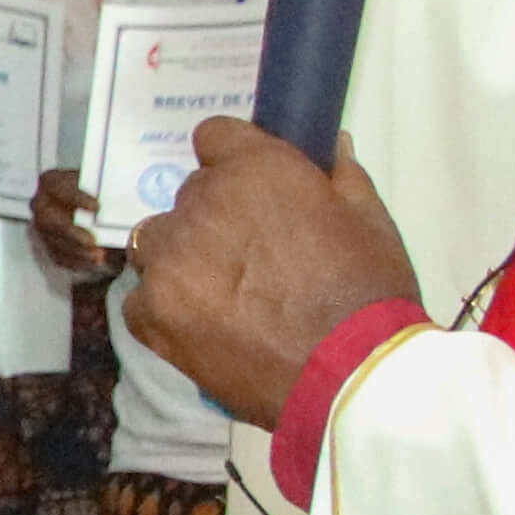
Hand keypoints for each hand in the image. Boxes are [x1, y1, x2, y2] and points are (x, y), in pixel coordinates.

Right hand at [31, 169, 107, 279]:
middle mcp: (41, 203)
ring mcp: (41, 225)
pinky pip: (57, 256)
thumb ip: (109, 191)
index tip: (97, 207)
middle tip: (92, 241)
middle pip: (48, 218)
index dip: (75, 197)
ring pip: (53, 240)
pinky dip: (75, 261)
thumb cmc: (96, 192)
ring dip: (76, 250)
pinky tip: (91, 262)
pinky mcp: (48, 244)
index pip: (57, 186)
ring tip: (98, 256)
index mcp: (51, 181)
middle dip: (71, 231)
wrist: (90, 206)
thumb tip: (125, 199)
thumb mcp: (101, 185)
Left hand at [120, 119, 418, 425]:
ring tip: (225, 295)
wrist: (348, 378)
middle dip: (216, 216)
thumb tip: (330, 143)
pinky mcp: (152, 312)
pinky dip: (164, 307)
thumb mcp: (372, 222)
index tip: (250, 191)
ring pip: (158, 242)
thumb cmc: (368, 294)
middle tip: (253, 258)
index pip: (215, 137)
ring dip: (182, 257)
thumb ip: (341, 175)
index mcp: (254, 170)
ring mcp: (170, 260)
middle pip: (190, 195)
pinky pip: (142, 296)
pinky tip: (203, 326)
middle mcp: (200, 204)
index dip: (233, 161)